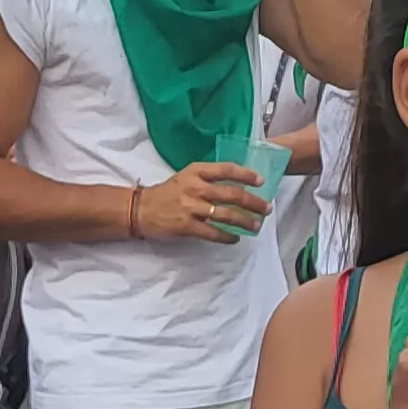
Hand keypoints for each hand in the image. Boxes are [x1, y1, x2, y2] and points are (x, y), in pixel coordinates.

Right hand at [138, 161, 271, 242]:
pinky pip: (213, 232)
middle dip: (254, 202)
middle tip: (266, 208)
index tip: (261, 181)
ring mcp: (191, 207)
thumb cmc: (167, 193)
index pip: (227, 169)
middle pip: (232, 194)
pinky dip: (227, 236)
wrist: (141, 209)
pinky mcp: (187, 226)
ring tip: (256, 225)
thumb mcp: (186, 177)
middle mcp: (196, 187)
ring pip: (226, 214)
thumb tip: (236, 186)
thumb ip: (208, 179)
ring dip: (245, 221)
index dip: (246, 175)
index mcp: (196, 172)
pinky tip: (235, 238)